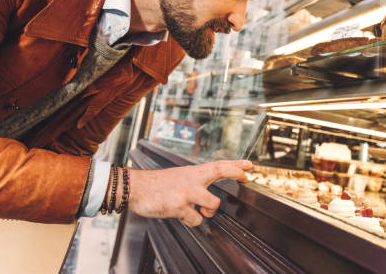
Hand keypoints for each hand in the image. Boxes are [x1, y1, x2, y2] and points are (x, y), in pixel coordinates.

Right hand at [127, 160, 251, 226]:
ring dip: (208, 211)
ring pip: (213, 204)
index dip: (235, 165)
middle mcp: (193, 180)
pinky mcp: (179, 206)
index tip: (248, 166)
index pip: (218, 165)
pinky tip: (181, 215)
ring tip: (198, 210)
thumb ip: (195, 182)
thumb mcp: (180, 177)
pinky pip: (196, 220)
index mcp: (194, 172)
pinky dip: (191, 221)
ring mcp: (187, 193)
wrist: (136, 187)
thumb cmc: (158, 184)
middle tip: (245, 178)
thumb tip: (208, 194)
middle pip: (220, 171)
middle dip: (235, 173)